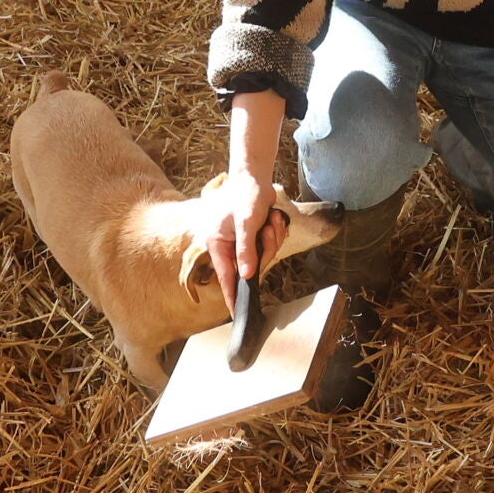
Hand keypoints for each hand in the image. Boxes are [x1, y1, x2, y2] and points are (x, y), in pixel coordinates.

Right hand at [207, 166, 284, 291]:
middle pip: (251, 267)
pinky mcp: (255, 238)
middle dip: (264, 250)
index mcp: (218, 244)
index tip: (236, 314)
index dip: (231, 296)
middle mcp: (228, 246)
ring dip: (272, 239)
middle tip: (267, 230)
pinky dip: (276, 234)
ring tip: (270, 220)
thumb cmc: (245, 195)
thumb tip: (246, 275)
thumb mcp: (245, 222)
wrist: (255, 177)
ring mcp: (243, 243)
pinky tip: (273, 219)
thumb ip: (245, 249)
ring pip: (264, 256)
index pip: (226, 277)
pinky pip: (270, 247)